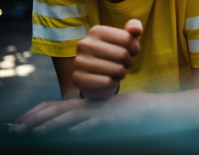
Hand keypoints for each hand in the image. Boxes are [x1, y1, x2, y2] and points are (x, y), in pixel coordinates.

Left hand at [10, 93, 148, 135]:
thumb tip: (51, 130)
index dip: (31, 113)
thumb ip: (72, 120)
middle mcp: (83, 107)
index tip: (17, 123)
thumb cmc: (112, 115)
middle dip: (34, 120)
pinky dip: (82, 129)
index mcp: (77, 105)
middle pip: (55, 110)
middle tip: (17, 129)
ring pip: (70, 118)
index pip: (49, 105)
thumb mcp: (89, 116)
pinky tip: (72, 135)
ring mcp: (95, 112)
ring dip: (52, 125)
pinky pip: (93, 124)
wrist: (139, 109)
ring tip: (36, 132)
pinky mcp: (108, 120)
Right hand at [73, 19, 142, 98]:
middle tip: (122, 63)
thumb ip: (133, 28)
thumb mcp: (125, 39)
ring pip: (117, 69)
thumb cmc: (114, 54)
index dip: (134, 48)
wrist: (95, 76)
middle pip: (122, 54)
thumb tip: (137, 29)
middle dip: (128, 61)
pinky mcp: (78, 79)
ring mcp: (79, 62)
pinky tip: (108, 80)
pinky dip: (113, 83)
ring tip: (115, 72)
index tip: (130, 51)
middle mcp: (85, 44)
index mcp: (96, 31)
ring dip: (121, 73)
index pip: (127, 38)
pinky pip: (107, 82)